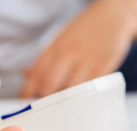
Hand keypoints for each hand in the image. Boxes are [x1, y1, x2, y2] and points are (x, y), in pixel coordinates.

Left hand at [20, 0, 136, 97]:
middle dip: (42, 99)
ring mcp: (87, 59)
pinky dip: (82, 98)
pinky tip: (78, 101)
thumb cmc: (82, 31)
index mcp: (55, 47)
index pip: (36, 74)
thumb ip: (42, 59)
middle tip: (42, 107)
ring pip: (69, 89)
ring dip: (62, 101)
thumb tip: (24, 74)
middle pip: (49, 83)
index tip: (24, 103)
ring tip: (59, 106)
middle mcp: (69, 52)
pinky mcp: (104, 66)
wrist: (112, 16)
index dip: (27, 92)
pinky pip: (89, 88)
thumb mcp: (58, 41)